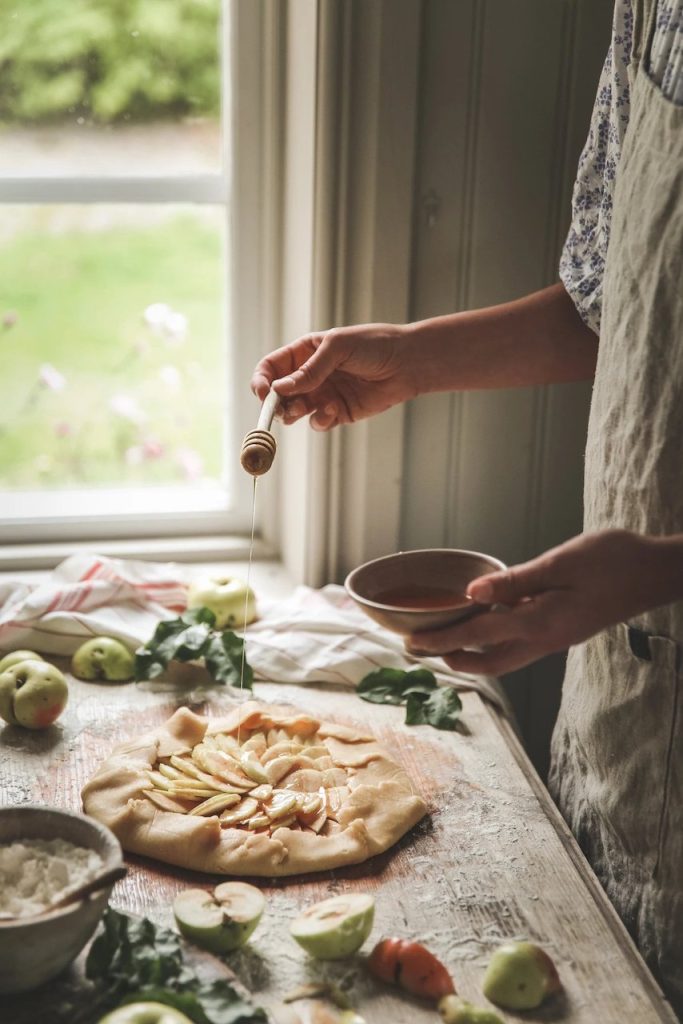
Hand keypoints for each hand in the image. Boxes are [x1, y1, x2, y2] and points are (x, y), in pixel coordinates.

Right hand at [250, 323, 417, 429]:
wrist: (407, 363)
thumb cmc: (374, 345)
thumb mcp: (337, 348)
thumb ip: (309, 371)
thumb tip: (279, 390)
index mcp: (305, 353)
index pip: (271, 368)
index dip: (261, 380)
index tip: (262, 393)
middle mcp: (309, 375)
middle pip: (277, 394)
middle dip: (275, 403)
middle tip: (281, 409)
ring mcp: (322, 395)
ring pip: (294, 412)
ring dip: (293, 413)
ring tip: (303, 409)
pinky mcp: (337, 413)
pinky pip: (318, 423)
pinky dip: (320, 421)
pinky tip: (333, 411)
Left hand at [406, 530, 682, 674]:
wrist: (656, 573)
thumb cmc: (614, 560)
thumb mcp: (560, 563)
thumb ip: (515, 581)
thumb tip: (472, 593)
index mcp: (541, 622)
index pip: (478, 634)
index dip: (441, 638)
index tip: (411, 643)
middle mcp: (545, 639)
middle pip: (487, 662)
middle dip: (451, 657)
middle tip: (420, 649)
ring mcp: (555, 639)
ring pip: (504, 659)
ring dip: (471, 654)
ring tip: (444, 643)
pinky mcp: (562, 631)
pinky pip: (519, 646)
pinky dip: (494, 642)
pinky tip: (484, 624)